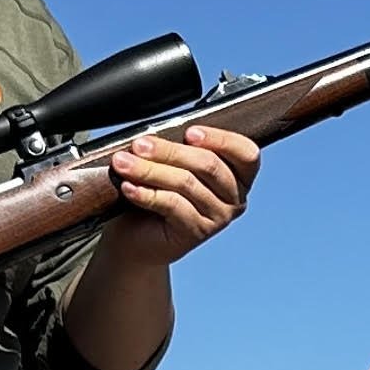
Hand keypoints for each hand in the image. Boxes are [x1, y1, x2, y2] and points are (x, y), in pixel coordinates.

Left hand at [101, 123, 257, 259]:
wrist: (136, 237)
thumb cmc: (157, 192)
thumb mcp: (173, 164)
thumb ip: (178, 148)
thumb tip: (160, 132)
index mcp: (239, 174)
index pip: (246, 153)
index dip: (220, 140)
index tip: (189, 132)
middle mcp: (235, 197)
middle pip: (209, 165)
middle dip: (169, 151)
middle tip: (139, 145)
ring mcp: (219, 217)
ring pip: (186, 183)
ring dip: (150, 170)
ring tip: (123, 163)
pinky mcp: (197, 232)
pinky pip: (172, 205)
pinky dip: (147, 193)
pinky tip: (129, 187)